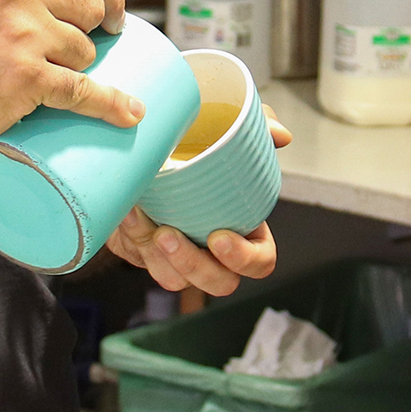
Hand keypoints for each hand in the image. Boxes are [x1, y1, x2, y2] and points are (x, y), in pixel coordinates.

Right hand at [0, 0, 133, 158]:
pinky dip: (112, 104)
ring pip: (86, 52)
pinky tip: (129, 111)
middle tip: (78, 52)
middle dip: (91, 33)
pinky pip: (86, 91)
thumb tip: (59, 0)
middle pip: (92, 8)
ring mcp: (25, 30)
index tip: (114, 13)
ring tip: (39, 79)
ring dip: (75, 68)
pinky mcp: (28, 75)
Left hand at [105, 108, 292, 296]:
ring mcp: (179, 257)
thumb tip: (281, 135)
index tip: (219, 237)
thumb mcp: (231, 130)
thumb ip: (261, 128)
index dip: (244, 259)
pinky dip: (132, 238)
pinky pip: (140, 260)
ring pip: (176, 280)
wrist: (154, 146)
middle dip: (194, 265)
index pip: (260, 262)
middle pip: (219, 283)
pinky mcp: (145, 253)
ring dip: (158, 257)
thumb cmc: (202, 143)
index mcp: (245, 229)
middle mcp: (214, 251)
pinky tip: (129, 211)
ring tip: (144, 220)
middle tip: (169, 234)